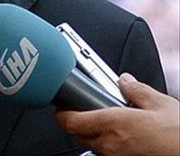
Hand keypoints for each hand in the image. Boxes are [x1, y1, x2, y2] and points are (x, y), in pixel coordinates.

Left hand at [56, 73, 179, 155]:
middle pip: (78, 134)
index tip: (62, 108)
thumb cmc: (178, 135)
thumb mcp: (159, 103)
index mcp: (113, 124)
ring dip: (95, 136)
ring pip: (92, 146)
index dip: (62, 114)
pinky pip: (107, 154)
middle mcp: (110, 144)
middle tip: (87, 112)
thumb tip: (125, 81)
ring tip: (111, 126)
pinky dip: (109, 145)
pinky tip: (124, 139)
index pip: (70, 121)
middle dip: (78, 123)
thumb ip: (136, 90)